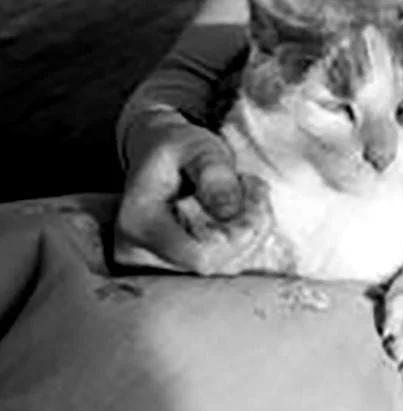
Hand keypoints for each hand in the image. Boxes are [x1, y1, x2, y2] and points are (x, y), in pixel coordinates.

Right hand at [114, 110, 244, 271]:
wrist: (156, 152)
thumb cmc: (178, 146)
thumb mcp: (199, 146)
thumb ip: (213, 172)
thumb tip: (228, 211)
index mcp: (139, 220)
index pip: (197, 255)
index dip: (237, 236)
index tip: (254, 197)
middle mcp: (139, 248)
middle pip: (212, 262)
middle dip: (247, 228)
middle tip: (256, 188)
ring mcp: (154, 259)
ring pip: (220, 264)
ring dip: (248, 231)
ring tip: (248, 191)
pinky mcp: (173, 260)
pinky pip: (219, 261)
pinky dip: (240, 237)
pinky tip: (241, 208)